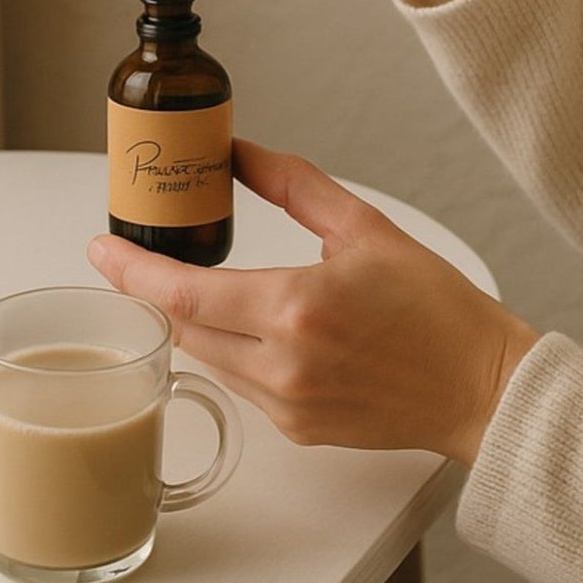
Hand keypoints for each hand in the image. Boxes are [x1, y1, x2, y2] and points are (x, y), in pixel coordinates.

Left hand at [87, 139, 538, 466]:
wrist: (481, 386)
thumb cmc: (436, 308)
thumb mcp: (365, 228)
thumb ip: (294, 185)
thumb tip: (242, 152)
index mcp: (296, 308)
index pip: (184, 294)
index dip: (133, 271)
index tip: (100, 248)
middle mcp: (282, 366)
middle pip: (183, 330)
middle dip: (154, 294)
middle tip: (134, 256)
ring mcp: (287, 406)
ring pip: (208, 358)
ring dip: (193, 323)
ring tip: (190, 284)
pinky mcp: (298, 430)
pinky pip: (241, 385)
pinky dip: (232, 352)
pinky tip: (249, 326)